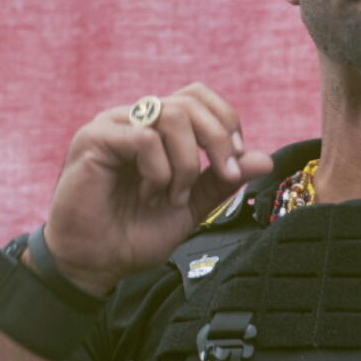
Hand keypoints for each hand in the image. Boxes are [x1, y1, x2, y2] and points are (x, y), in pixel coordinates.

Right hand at [40, 83, 273, 294]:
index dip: (226, 122)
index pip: (199, 97)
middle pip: (191, 101)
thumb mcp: (192, 205)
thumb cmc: (135, 233)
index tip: (234, 164)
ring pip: (172, 115)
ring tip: (174, 197)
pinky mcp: (93, 139)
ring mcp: (113, 125)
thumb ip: (223, 180)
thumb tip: (267, 159)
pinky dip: (159, 171)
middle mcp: (136, 118)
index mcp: (158, 127)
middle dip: (218, 140)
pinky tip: (149, 195)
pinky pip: (144, 137)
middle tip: (225, 176)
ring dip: (186, 163)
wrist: (95, 263)